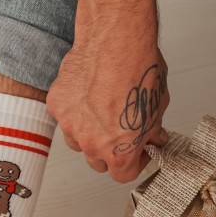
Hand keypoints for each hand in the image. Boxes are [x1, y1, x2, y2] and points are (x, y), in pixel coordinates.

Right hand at [46, 33, 169, 182]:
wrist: (116, 41)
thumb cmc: (138, 69)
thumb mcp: (158, 106)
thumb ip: (152, 129)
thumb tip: (153, 136)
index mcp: (119, 153)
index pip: (123, 175)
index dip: (133, 163)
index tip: (137, 153)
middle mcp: (92, 144)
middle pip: (98, 162)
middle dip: (110, 151)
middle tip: (119, 131)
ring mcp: (71, 126)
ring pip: (77, 141)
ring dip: (88, 133)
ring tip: (101, 110)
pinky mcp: (57, 106)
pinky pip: (65, 117)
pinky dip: (74, 110)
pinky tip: (88, 94)